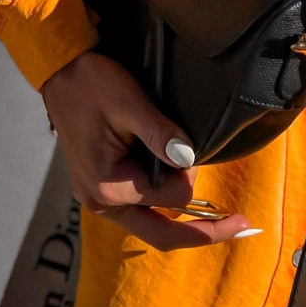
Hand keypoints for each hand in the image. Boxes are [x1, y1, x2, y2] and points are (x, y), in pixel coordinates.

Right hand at [41, 52, 256, 250]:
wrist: (61, 71)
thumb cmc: (93, 84)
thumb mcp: (131, 103)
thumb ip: (160, 134)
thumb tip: (188, 160)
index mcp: (109, 187)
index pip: (172, 201)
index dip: (190, 177)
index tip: (192, 149)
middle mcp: (101, 202)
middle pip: (162, 235)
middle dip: (203, 232)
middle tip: (244, 225)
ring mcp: (99, 198)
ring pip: (150, 224)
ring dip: (180, 214)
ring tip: (214, 205)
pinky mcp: (101, 187)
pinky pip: (139, 208)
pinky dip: (162, 202)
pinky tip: (178, 188)